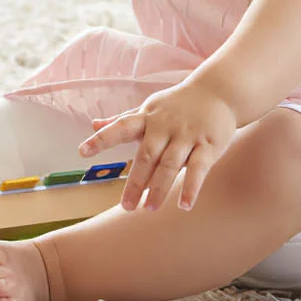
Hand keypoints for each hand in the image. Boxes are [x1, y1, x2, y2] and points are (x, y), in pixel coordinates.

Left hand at [80, 79, 237, 211]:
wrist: (218, 92)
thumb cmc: (177, 105)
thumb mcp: (148, 108)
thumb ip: (122, 119)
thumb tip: (93, 124)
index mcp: (146, 117)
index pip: (119, 127)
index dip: (101, 138)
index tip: (82, 152)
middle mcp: (164, 126)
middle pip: (146, 155)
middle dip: (135, 182)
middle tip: (126, 207)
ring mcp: (186, 135)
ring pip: (170, 165)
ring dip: (159, 188)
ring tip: (149, 209)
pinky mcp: (208, 145)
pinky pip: (198, 169)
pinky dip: (191, 187)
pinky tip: (183, 205)